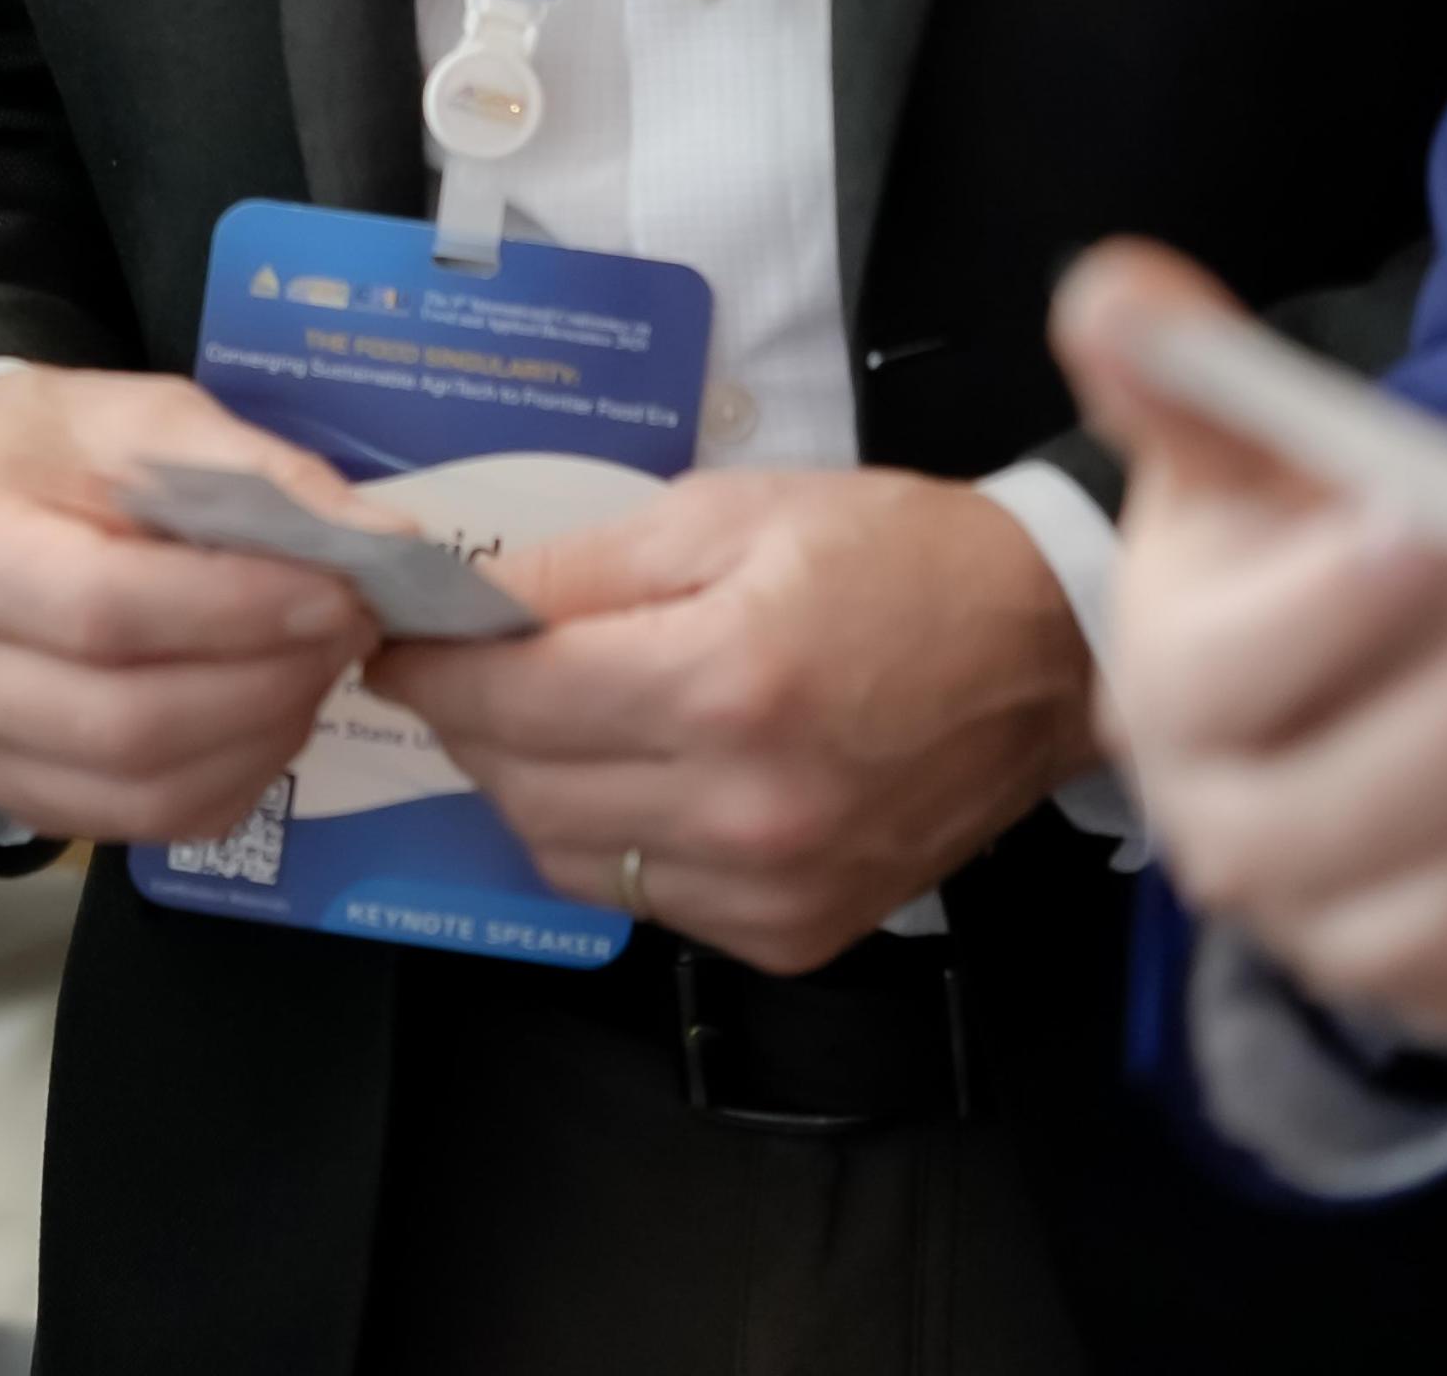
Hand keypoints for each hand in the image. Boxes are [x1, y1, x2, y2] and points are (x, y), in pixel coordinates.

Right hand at [0, 363, 382, 846]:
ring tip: (313, 666)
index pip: (105, 609)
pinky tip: (264, 714)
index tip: (339, 590)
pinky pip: (147, 824)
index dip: (239, 612)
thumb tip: (380, 540)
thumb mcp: (141, 416)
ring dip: (264, 736)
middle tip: (349, 628)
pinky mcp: (3, 802)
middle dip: (270, 680)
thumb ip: (254, 472)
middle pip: (130, 719)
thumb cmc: (44, 451)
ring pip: (146, 789)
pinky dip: (234, 778)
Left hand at [366, 460, 1098, 973]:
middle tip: (470, 667)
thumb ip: (577, 567)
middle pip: (517, 783)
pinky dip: (611, 841)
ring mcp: (773, 886)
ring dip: (529, 786)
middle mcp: (744, 806)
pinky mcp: (796, 933)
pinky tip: (638, 778)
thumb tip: (456, 600)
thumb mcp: (722, 514)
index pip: (504, 696)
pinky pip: (641, 899)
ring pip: (563, 855)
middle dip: (468, 719)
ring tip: (554, 717)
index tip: (399, 634)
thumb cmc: (891, 559)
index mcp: (722, 683)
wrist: (1047, 649)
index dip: (430, 662)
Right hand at [1054, 240, 1446, 1043]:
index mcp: (1165, 696)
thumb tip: (1116, 294)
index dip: (1324, 611)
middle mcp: (1224, 837)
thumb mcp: (1234, 465)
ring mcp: (1336, 933)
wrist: (1316, 714)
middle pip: (1347, 810)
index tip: (1427, 528)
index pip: (1224, 676)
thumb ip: (1186, 374)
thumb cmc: (1284, 570)